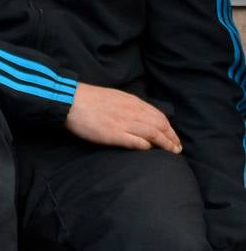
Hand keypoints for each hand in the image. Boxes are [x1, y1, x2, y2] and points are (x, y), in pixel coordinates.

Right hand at [65, 83, 180, 152]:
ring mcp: (124, 123)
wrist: (72, 101)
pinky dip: (145, 145)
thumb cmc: (90, 100)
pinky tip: (150, 150)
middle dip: (171, 138)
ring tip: (171, 152)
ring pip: (152, 133)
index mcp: (134, 103)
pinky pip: (135, 141)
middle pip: (160, 125)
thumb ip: (129, 107)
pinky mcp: (113, 134)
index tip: (174, 137)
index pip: (159, 116)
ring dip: (164, 143)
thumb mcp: (116, 98)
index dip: (169, 128)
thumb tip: (138, 117)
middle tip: (177, 149)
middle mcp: (133, 112)